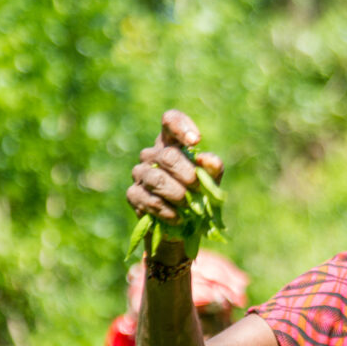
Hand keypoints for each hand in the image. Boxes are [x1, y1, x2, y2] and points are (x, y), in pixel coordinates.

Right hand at [126, 110, 223, 224]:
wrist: (182, 225)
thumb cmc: (197, 194)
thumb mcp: (210, 179)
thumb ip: (212, 168)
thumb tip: (208, 160)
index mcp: (171, 143)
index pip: (170, 120)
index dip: (181, 126)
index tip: (195, 141)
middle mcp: (151, 154)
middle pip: (168, 156)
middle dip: (187, 175)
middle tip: (198, 188)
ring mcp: (139, 174)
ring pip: (157, 179)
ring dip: (178, 194)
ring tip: (188, 205)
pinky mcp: (133, 195)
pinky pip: (150, 200)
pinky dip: (167, 211)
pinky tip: (177, 217)